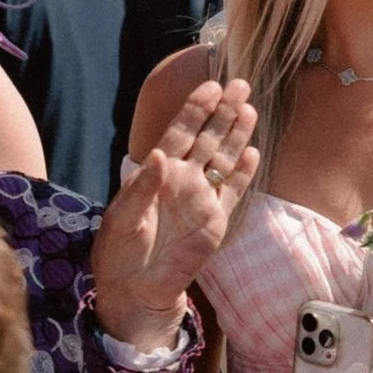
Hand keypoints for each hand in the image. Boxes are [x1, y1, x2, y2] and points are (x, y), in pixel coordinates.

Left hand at [91, 78, 258, 349]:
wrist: (135, 289)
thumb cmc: (120, 252)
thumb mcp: (123, 219)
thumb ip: (143, 187)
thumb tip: (160, 155)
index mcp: (156, 173)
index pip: (180, 132)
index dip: (195, 109)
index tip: (210, 86)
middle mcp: (182, 179)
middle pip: (207, 138)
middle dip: (223, 111)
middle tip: (240, 84)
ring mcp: (200, 198)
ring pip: (223, 159)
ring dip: (237, 135)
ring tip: (250, 109)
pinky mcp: (215, 221)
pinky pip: (232, 191)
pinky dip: (242, 173)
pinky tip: (252, 153)